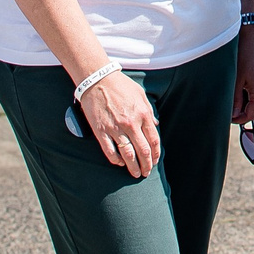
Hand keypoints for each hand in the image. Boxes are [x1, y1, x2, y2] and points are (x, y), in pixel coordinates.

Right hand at [78, 63, 160, 177]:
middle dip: (147, 165)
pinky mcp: (101, 130)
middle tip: (146, 173)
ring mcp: (115, 128)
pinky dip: (116, 160)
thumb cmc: (120, 85)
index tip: (155, 161)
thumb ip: (149, 111)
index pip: (154, 140)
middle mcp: (131, 124)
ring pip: (128, 155)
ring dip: (133, 167)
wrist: (98, 79)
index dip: (156, 154)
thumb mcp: (141, 94)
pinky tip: (119, 163)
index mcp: (143, 114)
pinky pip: (110, 151)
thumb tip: (156, 124)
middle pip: (143, 151)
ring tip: (136, 174)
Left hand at [232, 27, 253, 124]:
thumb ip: (235, 99)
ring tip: (233, 94)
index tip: (228, 118)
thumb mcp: (235, 80)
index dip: (238, 119)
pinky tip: (239, 86)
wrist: (251, 38)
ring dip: (244, 102)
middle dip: (241, 111)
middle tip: (228, 106)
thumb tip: (233, 114)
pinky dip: (247, 94)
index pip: (251, 115)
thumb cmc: (244, 56)